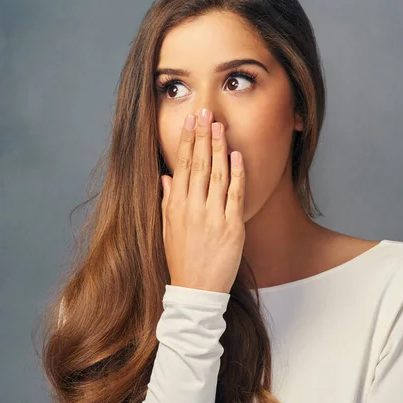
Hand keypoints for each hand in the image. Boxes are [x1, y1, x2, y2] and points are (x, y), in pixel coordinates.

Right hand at [160, 108, 245, 293]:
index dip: (187, 141)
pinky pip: (235, 194)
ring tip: (220, 126)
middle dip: (202, 136)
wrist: (196, 290)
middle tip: (205, 112)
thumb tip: (166, 177)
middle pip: (199, 164)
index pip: (182, 165)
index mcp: (175, 207)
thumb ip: (167, 201)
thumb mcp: (167, 230)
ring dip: (219, 148)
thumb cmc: (181, 259)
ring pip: (217, 174)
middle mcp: (192, 208)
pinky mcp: (232, 227)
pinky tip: (236, 155)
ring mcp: (212, 216)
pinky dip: (237, 173)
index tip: (191, 121)